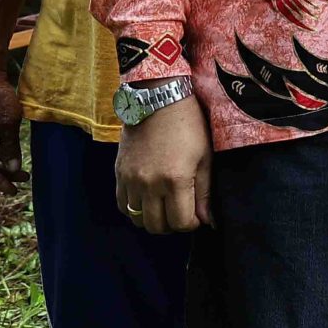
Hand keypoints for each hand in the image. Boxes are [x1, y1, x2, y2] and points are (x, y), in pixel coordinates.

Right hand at [116, 94, 210, 233]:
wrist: (158, 101)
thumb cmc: (189, 126)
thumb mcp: (205, 157)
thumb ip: (205, 193)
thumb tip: (208, 221)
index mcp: (176, 179)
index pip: (181, 222)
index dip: (192, 224)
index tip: (197, 216)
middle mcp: (149, 184)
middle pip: (157, 226)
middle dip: (172, 225)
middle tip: (181, 212)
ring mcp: (130, 180)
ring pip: (137, 220)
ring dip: (153, 219)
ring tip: (164, 206)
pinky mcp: (118, 174)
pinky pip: (122, 206)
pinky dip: (134, 210)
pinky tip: (147, 200)